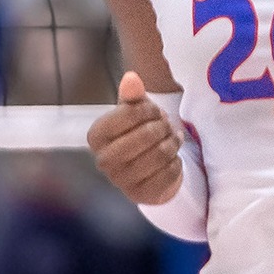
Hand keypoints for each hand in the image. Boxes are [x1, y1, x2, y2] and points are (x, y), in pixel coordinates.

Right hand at [86, 72, 183, 204]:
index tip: (154, 110)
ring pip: (161, 154)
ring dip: (172, 143)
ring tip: (171, 138)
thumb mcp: (133, 113)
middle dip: (162, 126)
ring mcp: (122, 181)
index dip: (148, 108)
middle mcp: (104, 160)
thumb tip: (131, 77)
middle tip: (165, 124)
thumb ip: (132, 96)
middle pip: (146, 135)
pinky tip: (172, 157)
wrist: (145, 171)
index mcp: (96, 136)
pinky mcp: (142, 195)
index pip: (128, 113)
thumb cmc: (136, 134)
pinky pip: (170, 173)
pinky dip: (177, 162)